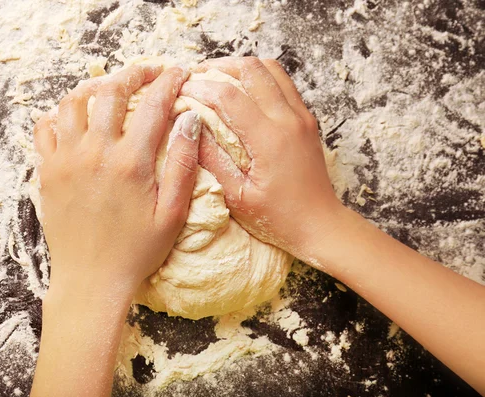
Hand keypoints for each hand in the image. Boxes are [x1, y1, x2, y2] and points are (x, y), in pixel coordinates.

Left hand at [33, 64, 200, 295]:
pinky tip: (73, 119)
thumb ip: (183, 164)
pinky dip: (59, 115)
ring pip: (73, 102)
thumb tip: (190, 120)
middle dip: (133, 73)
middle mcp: (96, 152)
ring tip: (108, 89)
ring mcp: (66, 160)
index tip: (178, 72)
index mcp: (132, 162)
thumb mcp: (173, 214)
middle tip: (148, 73)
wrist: (91, 281)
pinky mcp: (47, 172)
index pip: (154, 104)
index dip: (169, 82)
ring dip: (93, 88)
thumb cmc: (137, 252)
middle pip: (111, 91)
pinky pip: (45, 128)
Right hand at [180, 56, 342, 258]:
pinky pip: (283, 83)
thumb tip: (189, 130)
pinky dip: (260, 78)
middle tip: (197, 76)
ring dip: (242, 67)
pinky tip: (243, 90)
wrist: (320, 224)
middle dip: (220, 67)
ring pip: (271, 69)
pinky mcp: (307, 120)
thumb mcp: (237, 196)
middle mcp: (289, 120)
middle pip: (252, 69)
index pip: (229, 96)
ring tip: (218, 77)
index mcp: (270, 139)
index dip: (201, 88)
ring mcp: (301, 116)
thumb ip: (212, 161)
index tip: (181, 90)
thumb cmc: (278, 218)